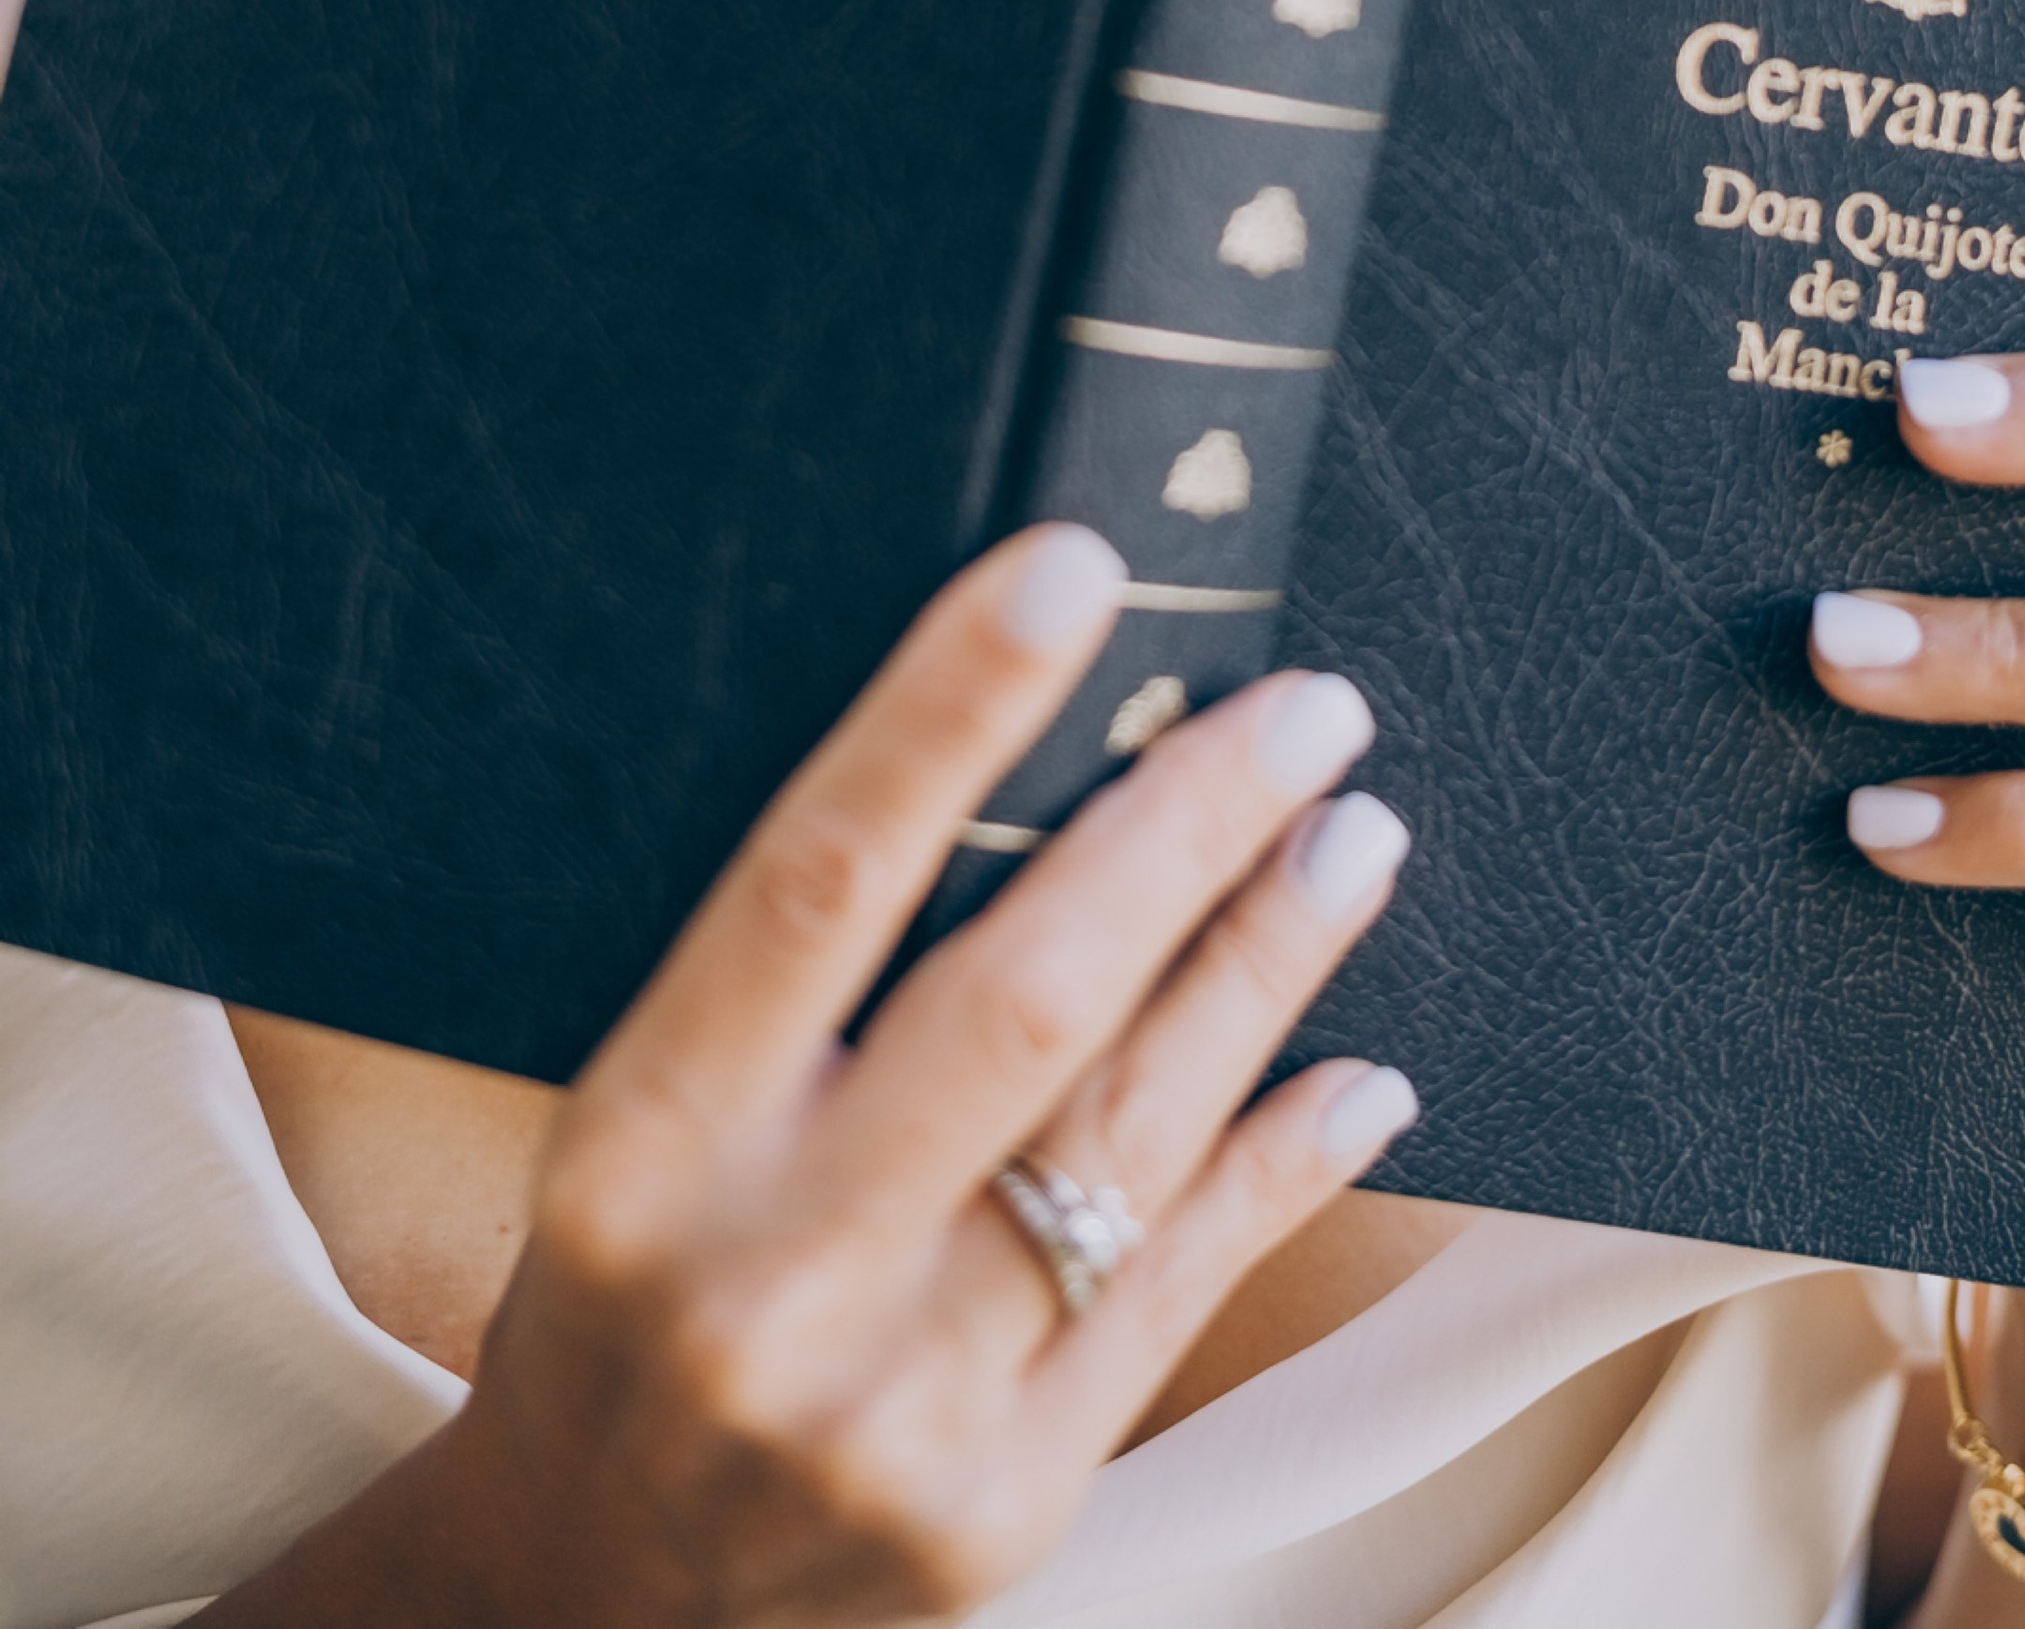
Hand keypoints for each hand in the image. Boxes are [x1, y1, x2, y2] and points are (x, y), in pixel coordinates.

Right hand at [215, 525, 1414, 1626]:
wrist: (591, 1600)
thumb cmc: (627, 1292)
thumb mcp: (642, 1122)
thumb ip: (796, 980)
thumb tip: (1027, 754)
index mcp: (643, 1147)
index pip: (821, 879)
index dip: (951, 708)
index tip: (1074, 571)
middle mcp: (767, 1278)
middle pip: (1021, 1001)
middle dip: (1185, 828)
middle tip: (1304, 704)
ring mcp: (898, 1409)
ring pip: (1131, 1133)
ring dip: (1266, 963)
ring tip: (1355, 834)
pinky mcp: (1007, 1505)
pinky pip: (1180, 1291)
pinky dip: (1282, 1160)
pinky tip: (1361, 1066)